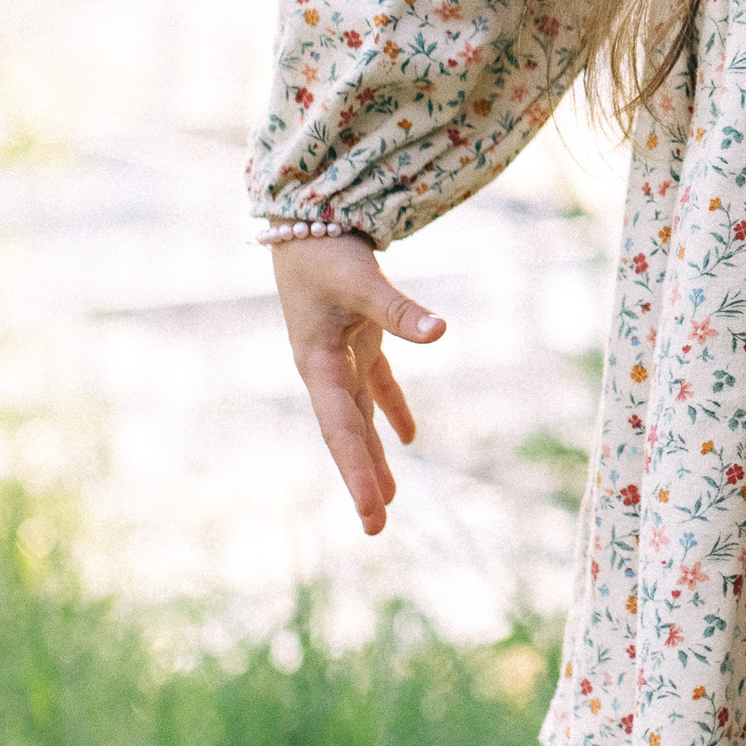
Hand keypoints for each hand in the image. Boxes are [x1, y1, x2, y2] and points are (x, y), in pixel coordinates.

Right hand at [272, 234, 443, 536]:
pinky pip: (375, 385)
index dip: (357, 470)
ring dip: (375, 455)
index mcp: (317, 364)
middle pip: (347, 434)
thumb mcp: (361, 280)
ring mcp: (338, 356)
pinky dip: (392, 409)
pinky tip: (410, 437)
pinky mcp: (355, 339)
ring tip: (389, 499)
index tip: (371, 509)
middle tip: (375, 527)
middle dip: (362, 479)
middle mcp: (324, 369)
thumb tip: (441, 333)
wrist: (305, 218)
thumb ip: (399, 310)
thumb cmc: (325, 250)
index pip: (342, 430)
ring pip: (359, 418)